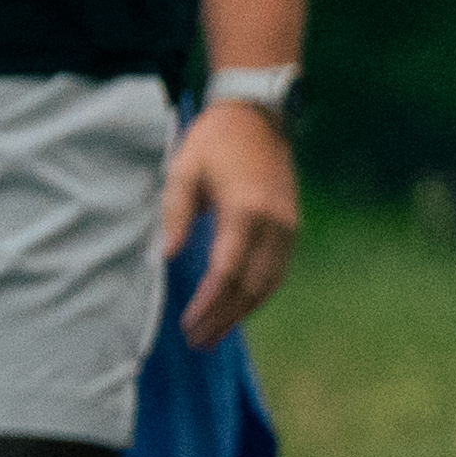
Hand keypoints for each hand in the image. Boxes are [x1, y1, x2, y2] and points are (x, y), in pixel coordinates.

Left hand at [158, 92, 299, 344]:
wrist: (259, 115)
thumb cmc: (214, 141)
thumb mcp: (184, 171)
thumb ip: (175, 215)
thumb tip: (164, 258)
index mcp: (246, 209)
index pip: (229, 269)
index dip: (210, 302)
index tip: (189, 323)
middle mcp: (275, 222)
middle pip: (254, 284)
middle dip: (226, 316)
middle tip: (199, 342)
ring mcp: (289, 225)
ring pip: (271, 281)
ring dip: (244, 311)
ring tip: (217, 334)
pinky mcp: (291, 225)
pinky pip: (278, 269)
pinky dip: (259, 293)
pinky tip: (239, 306)